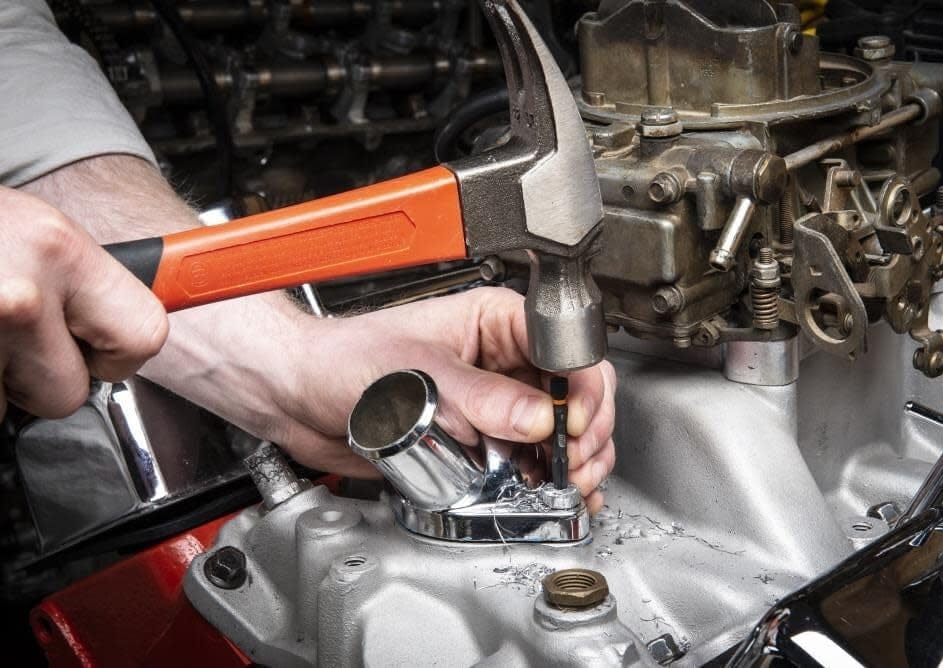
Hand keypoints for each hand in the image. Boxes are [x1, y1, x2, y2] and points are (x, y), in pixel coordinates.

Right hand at [0, 187, 167, 418]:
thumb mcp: (35, 232)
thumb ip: (85, 283)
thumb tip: (130, 333)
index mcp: (59, 249)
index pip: (143, 337)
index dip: (118, 354)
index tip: (100, 348)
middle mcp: (18, 293)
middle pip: (68, 394)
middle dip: (38, 377)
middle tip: (8, 333)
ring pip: (6, 409)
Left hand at [272, 287, 615, 511]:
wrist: (298, 395)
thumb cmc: (339, 359)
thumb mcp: (413, 373)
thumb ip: (479, 398)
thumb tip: (538, 419)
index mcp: (493, 320)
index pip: (564, 347)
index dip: (580, 388)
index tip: (571, 426)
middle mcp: (501, 358)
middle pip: (575, 391)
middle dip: (585, 430)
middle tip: (574, 464)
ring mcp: (494, 400)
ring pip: (561, 429)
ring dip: (574, 459)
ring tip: (568, 482)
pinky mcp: (481, 436)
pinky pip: (531, 457)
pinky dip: (551, 477)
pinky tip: (556, 492)